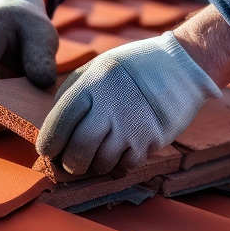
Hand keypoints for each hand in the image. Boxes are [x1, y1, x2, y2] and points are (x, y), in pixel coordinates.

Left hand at [36, 31, 221, 174]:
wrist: (182, 65)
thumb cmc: (132, 68)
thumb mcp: (97, 68)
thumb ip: (73, 94)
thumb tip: (53, 129)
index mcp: (92, 84)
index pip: (58, 124)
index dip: (49, 144)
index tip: (48, 151)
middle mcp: (111, 105)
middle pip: (78, 150)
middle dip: (70, 163)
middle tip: (72, 163)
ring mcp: (133, 124)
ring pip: (101, 163)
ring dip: (96, 165)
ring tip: (99, 154)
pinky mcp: (152, 139)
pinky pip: (126, 164)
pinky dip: (119, 163)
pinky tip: (121, 151)